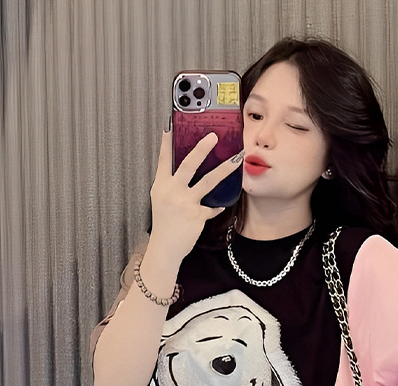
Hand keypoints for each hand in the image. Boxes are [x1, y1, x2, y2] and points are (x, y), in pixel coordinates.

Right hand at [148, 129, 242, 262]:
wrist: (165, 248)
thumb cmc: (164, 223)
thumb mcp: (162, 200)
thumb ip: (173, 185)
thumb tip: (187, 171)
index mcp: (161, 185)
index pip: (164, 159)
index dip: (167, 142)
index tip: (171, 125)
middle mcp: (172, 191)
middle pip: (188, 165)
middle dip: (201, 149)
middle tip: (213, 136)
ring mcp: (185, 203)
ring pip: (208, 181)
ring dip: (224, 169)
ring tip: (237, 159)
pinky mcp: (197, 215)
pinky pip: (212, 207)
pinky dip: (216, 206)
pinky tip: (221, 204)